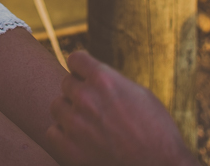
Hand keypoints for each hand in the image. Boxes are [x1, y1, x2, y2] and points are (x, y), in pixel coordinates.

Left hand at [44, 51, 197, 165]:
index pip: (75, 59)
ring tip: (89, 124)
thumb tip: (93, 76)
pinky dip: (63, 136)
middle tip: (95, 108)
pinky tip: (80, 140)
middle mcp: (86, 98)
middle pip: (66, 84)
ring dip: (69, 113)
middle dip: (78, 92)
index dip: (81, 68)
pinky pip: (52, 133)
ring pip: (57, 106)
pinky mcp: (68, 149)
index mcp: (104, 79)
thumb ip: (112, 81)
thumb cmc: (157, 132)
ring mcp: (75, 124)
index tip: (85, 77)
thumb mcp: (139, 94)